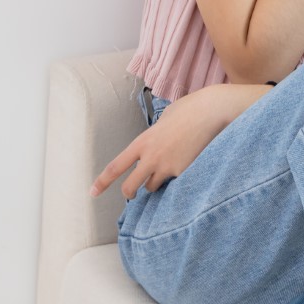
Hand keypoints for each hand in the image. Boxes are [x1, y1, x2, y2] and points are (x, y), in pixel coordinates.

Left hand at [90, 83, 269, 199]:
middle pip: (131, 186)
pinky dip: (179, 177)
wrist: (211, 112)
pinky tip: (189, 162)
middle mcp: (151, 157)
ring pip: (154, 186)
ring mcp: (168, 167)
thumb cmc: (189, 110)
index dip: (102, 182)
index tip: (93, 192)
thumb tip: (156, 145)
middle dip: (130, 193)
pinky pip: (176, 183)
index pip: (116, 166)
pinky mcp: (184, 173)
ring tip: (171, 164)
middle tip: (132, 193)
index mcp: (142, 142)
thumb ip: (155, 135)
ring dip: (157, 181)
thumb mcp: (164, 120)